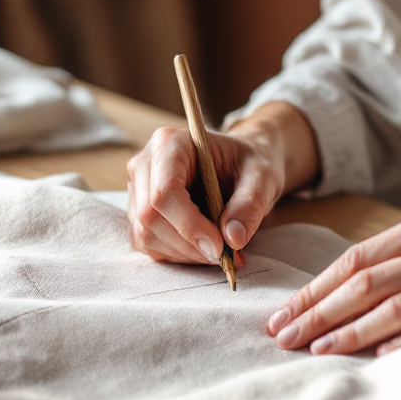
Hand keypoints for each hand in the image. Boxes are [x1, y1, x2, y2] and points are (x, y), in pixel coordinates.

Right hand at [126, 128, 275, 264]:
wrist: (239, 164)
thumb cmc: (247, 164)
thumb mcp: (262, 178)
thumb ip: (250, 205)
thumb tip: (233, 238)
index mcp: (170, 143)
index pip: (164, 191)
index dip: (189, 224)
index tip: (220, 246)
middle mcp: (145, 164)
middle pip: (150, 216)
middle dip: (189, 244)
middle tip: (226, 255)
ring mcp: (138, 190)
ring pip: (146, 235)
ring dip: (186, 253)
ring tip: (221, 251)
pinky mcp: (139, 214)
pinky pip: (149, 245)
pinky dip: (179, 256)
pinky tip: (205, 249)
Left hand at [266, 207, 400, 355]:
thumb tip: (347, 295)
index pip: (356, 258)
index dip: (315, 289)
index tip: (283, 314)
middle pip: (364, 282)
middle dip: (317, 312)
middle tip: (281, 338)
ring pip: (391, 307)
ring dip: (347, 333)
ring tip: (315, 352)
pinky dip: (398, 347)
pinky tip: (371, 362)